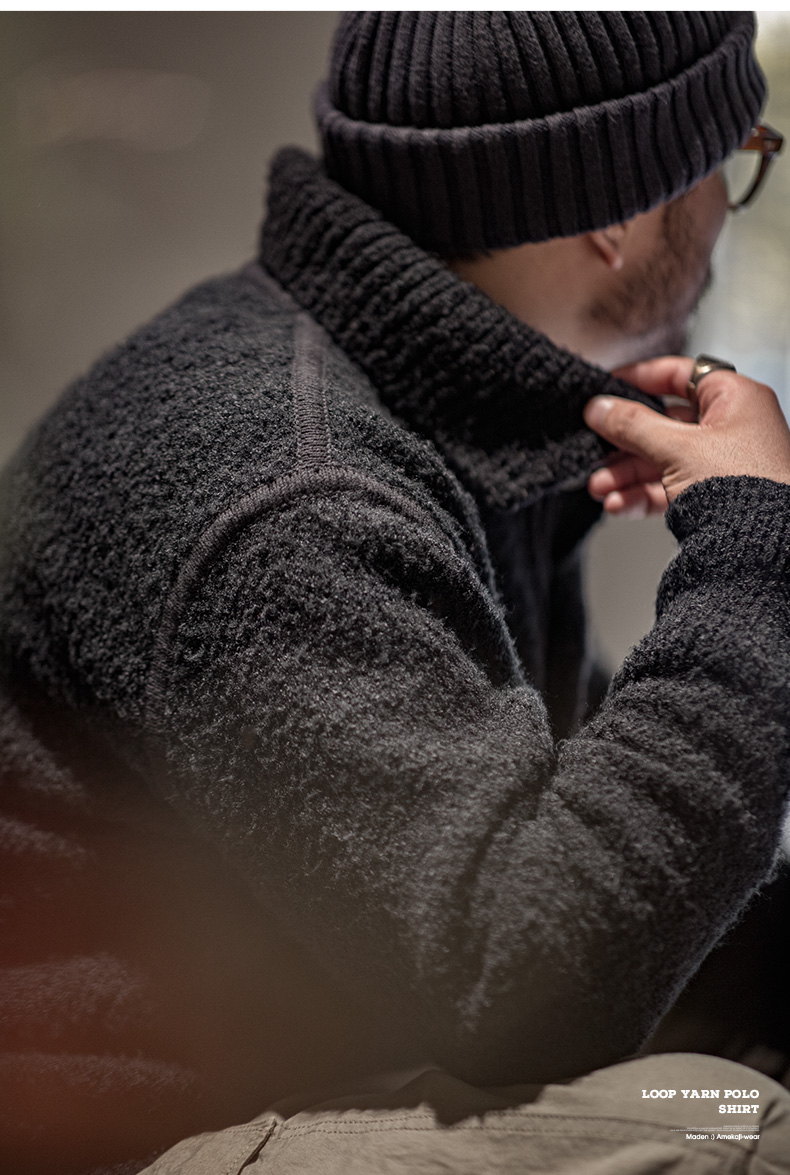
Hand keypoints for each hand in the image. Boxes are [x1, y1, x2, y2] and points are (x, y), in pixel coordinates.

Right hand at [585, 356, 789, 515]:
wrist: (764, 548)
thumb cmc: (746, 488)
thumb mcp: (678, 448)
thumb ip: (633, 425)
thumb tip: (600, 408)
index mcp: (735, 399)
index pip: (679, 374)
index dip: (640, 378)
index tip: (606, 388)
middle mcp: (730, 427)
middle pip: (663, 423)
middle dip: (624, 443)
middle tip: (594, 445)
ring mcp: (721, 463)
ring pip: (661, 460)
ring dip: (626, 474)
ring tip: (600, 487)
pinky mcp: (713, 495)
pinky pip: (669, 488)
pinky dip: (642, 495)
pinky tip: (619, 504)